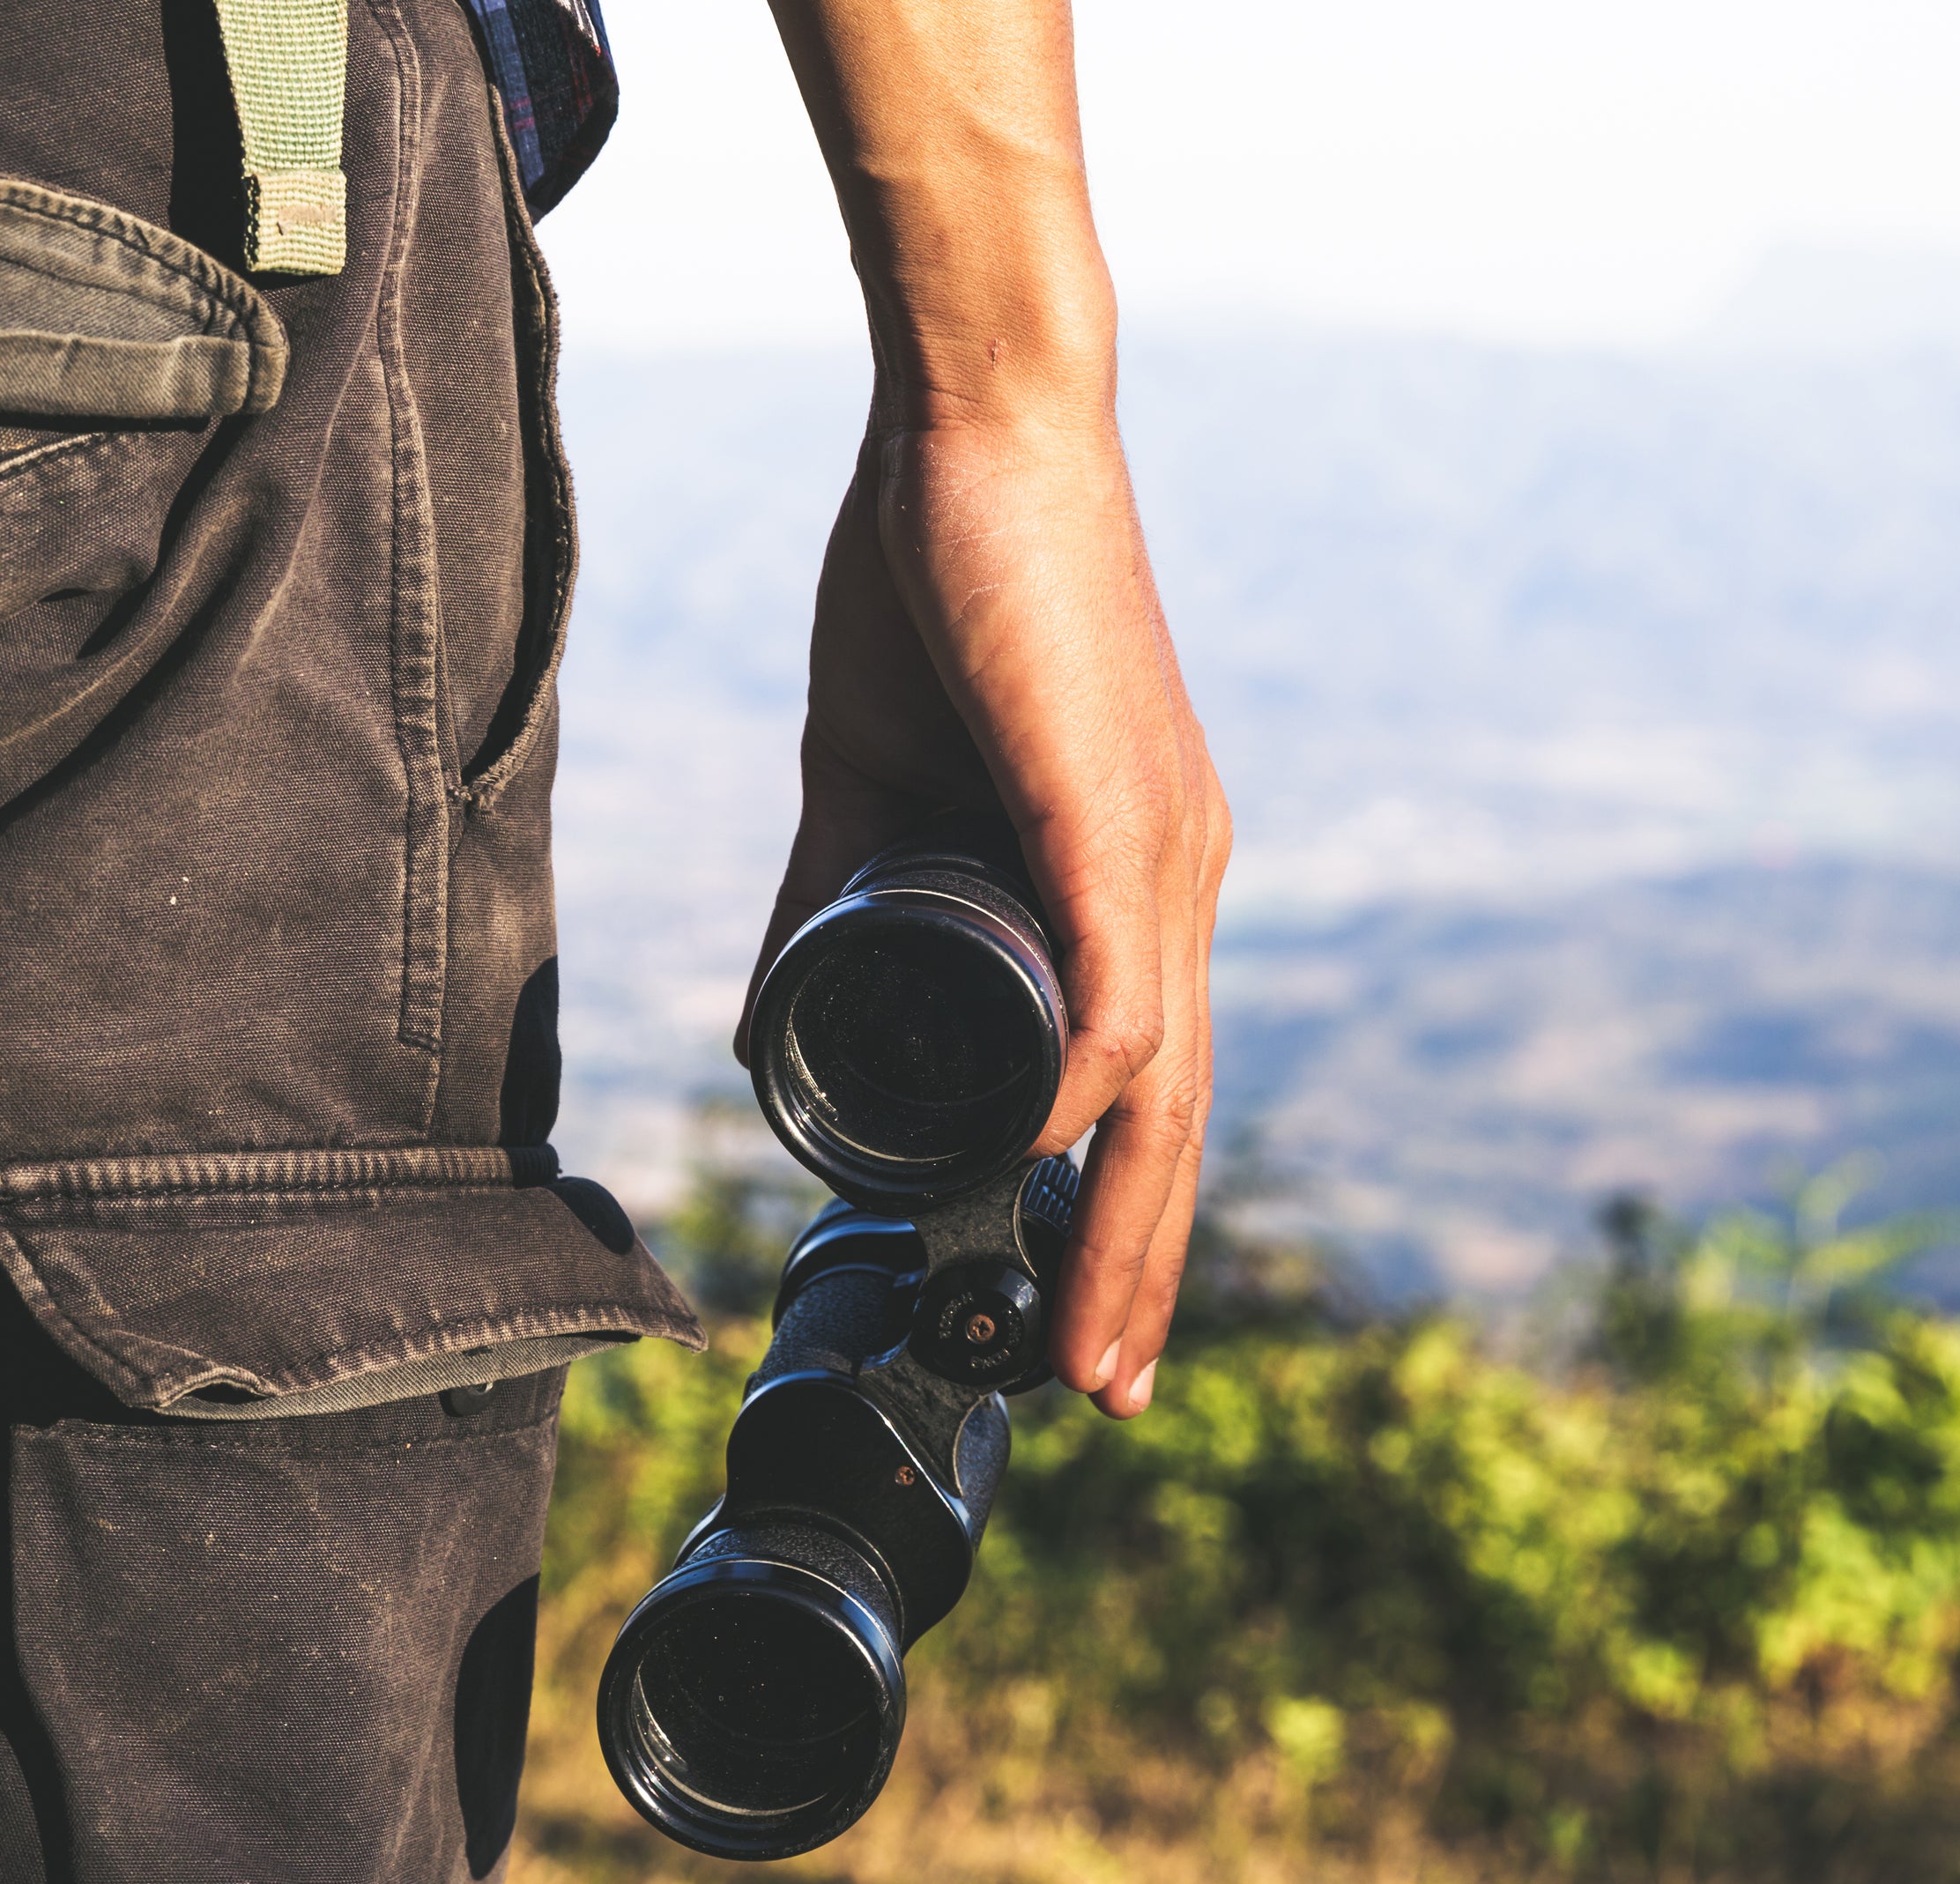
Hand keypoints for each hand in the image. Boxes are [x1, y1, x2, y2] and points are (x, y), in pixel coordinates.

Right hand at [739, 411, 1229, 1419]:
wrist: (978, 424)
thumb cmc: (936, 583)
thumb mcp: (872, 783)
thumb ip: (836, 901)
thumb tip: (783, 1014)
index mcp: (1135, 878)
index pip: (1149, 1080)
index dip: (1121, 1204)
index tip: (1075, 1307)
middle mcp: (1176, 884)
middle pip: (1176, 1119)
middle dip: (1139, 1264)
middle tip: (1105, 1385)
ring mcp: (1163, 856)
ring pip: (1162, 1089)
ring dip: (1127, 1229)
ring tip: (1089, 1348)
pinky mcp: (1120, 818)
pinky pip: (1117, 997)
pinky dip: (1076, 1099)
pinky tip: (1027, 1176)